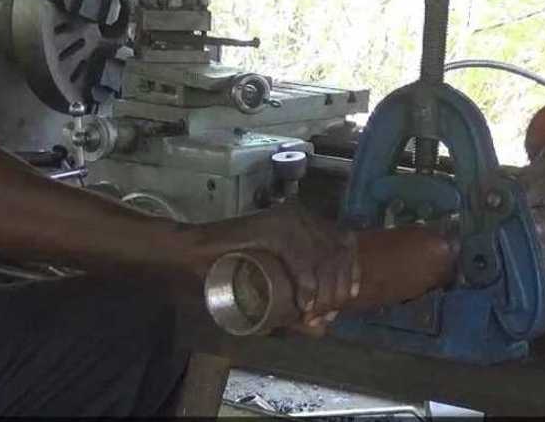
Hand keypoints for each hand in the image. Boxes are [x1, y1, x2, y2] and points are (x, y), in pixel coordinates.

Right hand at [194, 203, 360, 334]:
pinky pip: (300, 255)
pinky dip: (305, 282)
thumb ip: (297, 308)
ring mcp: (286, 220)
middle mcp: (300, 216)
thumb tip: (323, 329)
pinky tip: (302, 302)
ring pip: (322, 256)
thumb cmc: (230, 272)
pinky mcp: (272, 227)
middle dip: (337, 287)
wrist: (193, 256)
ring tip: (310, 313)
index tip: (348, 298)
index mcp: (306, 223)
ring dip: (323, 290)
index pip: (345, 243)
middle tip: (323, 315)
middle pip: (337, 251)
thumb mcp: (271, 291)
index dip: (350, 272)